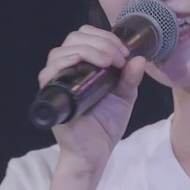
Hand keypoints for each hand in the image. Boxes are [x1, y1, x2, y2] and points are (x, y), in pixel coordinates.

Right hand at [38, 25, 146, 173]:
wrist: (96, 153)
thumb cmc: (106, 124)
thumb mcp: (124, 96)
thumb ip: (130, 78)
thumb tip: (139, 59)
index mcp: (83, 64)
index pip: (86, 36)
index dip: (105, 37)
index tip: (124, 52)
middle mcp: (67, 69)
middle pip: (74, 38)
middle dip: (101, 42)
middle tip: (118, 58)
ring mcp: (57, 81)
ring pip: (62, 50)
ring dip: (89, 49)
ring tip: (108, 62)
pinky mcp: (50, 95)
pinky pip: (49, 71)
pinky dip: (67, 61)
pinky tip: (84, 65)